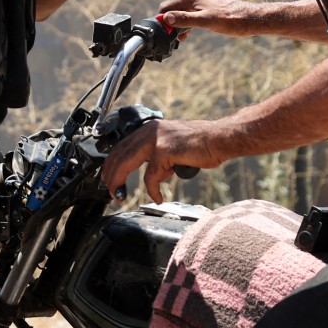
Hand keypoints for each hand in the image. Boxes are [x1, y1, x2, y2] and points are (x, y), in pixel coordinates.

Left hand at [99, 118, 218, 204]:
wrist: (219, 139)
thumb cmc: (201, 145)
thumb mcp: (171, 148)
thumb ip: (158, 158)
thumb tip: (153, 175)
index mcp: (148, 129)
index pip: (121, 147)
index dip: (111, 164)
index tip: (108, 179)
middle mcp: (148, 132)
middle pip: (118, 155)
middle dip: (110, 175)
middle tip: (110, 191)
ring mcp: (155, 140)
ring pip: (126, 163)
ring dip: (119, 182)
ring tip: (119, 195)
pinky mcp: (164, 151)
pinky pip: (151, 176)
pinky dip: (152, 190)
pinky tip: (157, 197)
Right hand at [157, 0, 264, 36]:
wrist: (250, 18)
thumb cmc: (230, 20)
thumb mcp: (205, 21)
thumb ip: (184, 19)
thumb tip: (166, 17)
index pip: (167, 6)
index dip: (164, 20)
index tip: (168, 34)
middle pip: (173, 8)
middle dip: (171, 22)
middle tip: (176, 38)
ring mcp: (202, 0)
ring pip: (182, 11)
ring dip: (180, 23)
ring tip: (183, 37)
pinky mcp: (208, 5)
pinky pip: (191, 12)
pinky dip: (188, 22)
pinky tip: (192, 31)